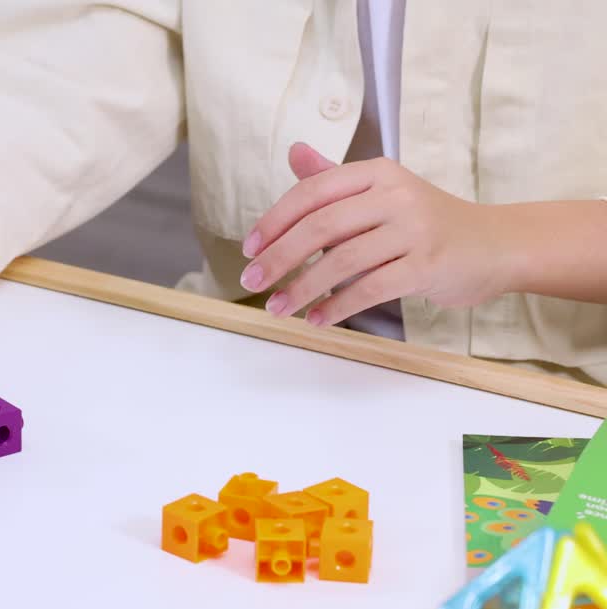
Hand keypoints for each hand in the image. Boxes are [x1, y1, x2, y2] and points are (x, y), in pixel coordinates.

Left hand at [238, 143, 520, 326]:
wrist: (495, 245)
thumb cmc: (425, 222)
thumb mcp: (380, 192)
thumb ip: (333, 179)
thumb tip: (293, 152)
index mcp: (376, 172)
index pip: (312, 192)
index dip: (274, 221)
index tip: (248, 249)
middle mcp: (395, 194)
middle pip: (321, 226)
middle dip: (279, 257)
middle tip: (251, 282)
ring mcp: (414, 229)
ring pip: (342, 261)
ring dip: (302, 288)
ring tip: (277, 308)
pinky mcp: (429, 265)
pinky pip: (371, 289)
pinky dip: (338, 307)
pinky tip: (317, 319)